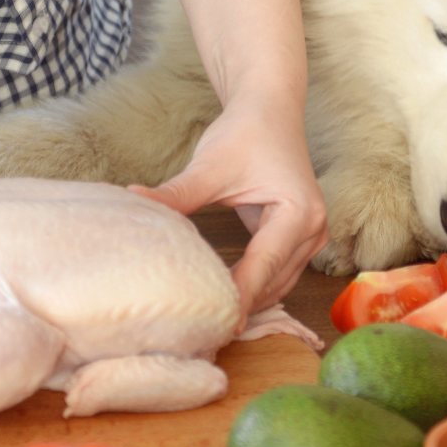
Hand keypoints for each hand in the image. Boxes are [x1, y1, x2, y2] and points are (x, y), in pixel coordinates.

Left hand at [131, 94, 327, 320]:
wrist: (270, 111)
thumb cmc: (245, 133)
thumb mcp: (209, 167)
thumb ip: (176, 193)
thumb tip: (132, 199)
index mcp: (298, 212)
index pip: (263, 266)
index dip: (239, 297)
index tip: (214, 325)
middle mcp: (314, 229)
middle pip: (275, 281)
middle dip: (242, 306)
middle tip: (204, 335)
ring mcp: (313, 235)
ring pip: (280, 283)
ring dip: (250, 302)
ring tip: (212, 326)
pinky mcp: (302, 237)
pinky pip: (279, 273)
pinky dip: (256, 287)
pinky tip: (227, 302)